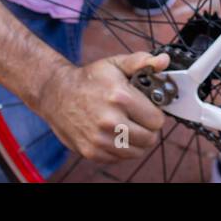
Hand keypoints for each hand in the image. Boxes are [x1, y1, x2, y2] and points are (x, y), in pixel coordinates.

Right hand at [33, 51, 169, 162]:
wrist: (57, 94)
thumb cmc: (90, 79)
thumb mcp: (116, 64)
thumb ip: (142, 62)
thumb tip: (164, 61)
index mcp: (120, 97)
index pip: (157, 120)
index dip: (156, 113)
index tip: (148, 108)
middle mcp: (110, 121)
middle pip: (150, 139)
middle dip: (148, 128)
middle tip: (140, 118)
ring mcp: (100, 140)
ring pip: (136, 152)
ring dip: (136, 140)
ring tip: (128, 125)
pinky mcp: (92, 152)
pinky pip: (119, 158)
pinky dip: (121, 148)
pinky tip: (114, 133)